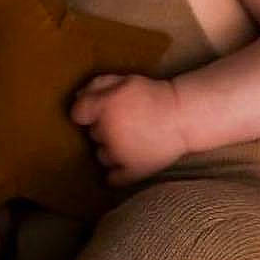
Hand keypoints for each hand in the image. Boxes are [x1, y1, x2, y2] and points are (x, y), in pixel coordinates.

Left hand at [68, 73, 189, 186]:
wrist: (183, 116)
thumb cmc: (153, 94)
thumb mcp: (124, 81)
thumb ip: (98, 85)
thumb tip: (77, 96)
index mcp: (103, 107)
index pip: (77, 114)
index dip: (87, 111)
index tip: (99, 111)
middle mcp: (106, 132)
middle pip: (93, 134)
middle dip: (104, 128)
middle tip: (125, 123)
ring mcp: (118, 154)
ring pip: (101, 155)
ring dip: (110, 150)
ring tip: (130, 141)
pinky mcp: (132, 171)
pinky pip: (112, 178)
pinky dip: (116, 173)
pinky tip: (124, 164)